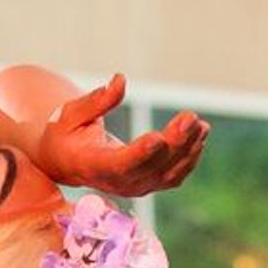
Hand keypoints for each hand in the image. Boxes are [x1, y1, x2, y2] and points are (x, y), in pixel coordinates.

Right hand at [25, 76, 209, 199]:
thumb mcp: (71, 114)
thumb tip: (120, 80)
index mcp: (93, 166)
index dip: (139, 154)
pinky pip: (175, 175)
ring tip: (200, 125)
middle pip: (151, 168)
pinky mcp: (148, 184)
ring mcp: (135, 187)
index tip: (157, 138)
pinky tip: (199, 135)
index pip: (120, 165)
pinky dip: (190, 157)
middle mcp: (117, 183)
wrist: (66, 162)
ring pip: (168, 174)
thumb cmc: (66, 134)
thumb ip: (96, 101)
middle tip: (190, 118)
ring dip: (188, 149)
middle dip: (174, 143)